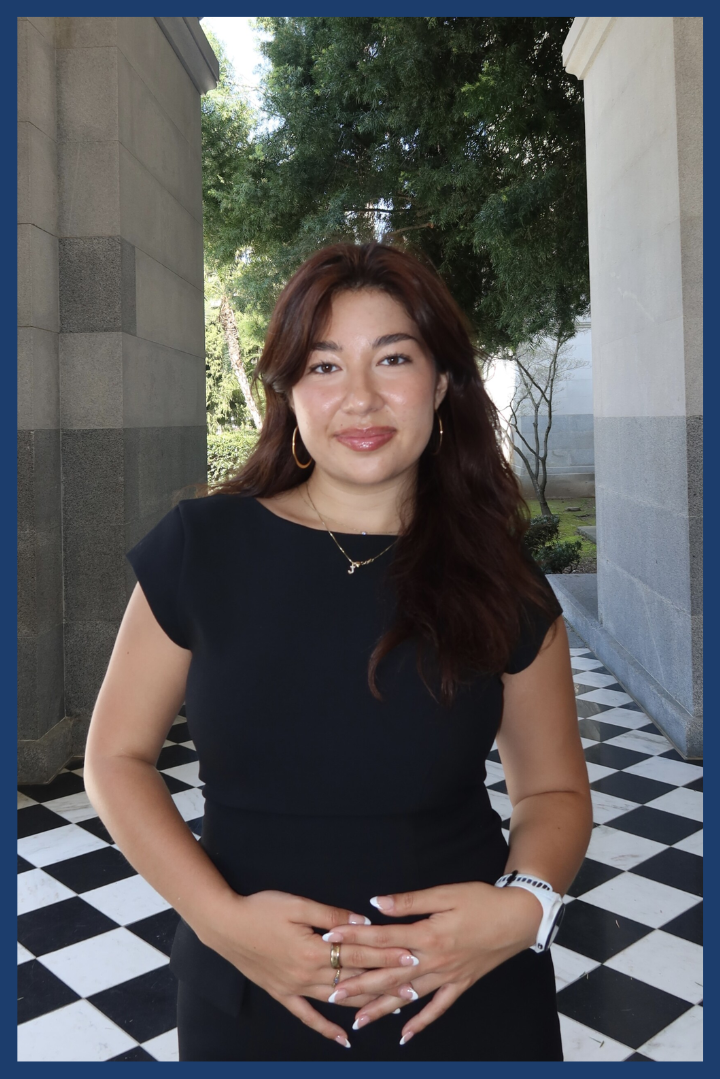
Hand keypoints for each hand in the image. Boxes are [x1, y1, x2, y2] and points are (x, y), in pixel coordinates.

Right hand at [195, 889, 421, 1048]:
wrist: (224, 925)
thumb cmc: (260, 909)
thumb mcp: (297, 905)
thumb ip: (332, 916)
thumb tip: (363, 922)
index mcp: (313, 950)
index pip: (359, 953)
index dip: (386, 954)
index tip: (411, 955)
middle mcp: (306, 975)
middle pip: (353, 979)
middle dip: (385, 982)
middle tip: (413, 986)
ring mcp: (294, 988)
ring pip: (337, 1000)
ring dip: (365, 1004)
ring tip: (392, 1008)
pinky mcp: (282, 994)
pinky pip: (307, 1016)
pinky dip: (325, 1029)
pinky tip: (343, 1039)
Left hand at [320, 882, 542, 1044]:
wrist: (519, 918)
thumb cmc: (482, 901)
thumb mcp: (445, 893)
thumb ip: (410, 901)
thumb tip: (377, 903)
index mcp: (428, 935)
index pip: (382, 938)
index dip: (354, 938)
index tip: (330, 941)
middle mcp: (434, 961)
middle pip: (389, 974)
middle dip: (359, 983)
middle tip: (331, 993)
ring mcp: (447, 976)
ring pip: (408, 995)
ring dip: (382, 1008)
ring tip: (357, 1020)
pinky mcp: (460, 984)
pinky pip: (438, 1008)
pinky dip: (421, 1022)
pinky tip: (404, 1035)